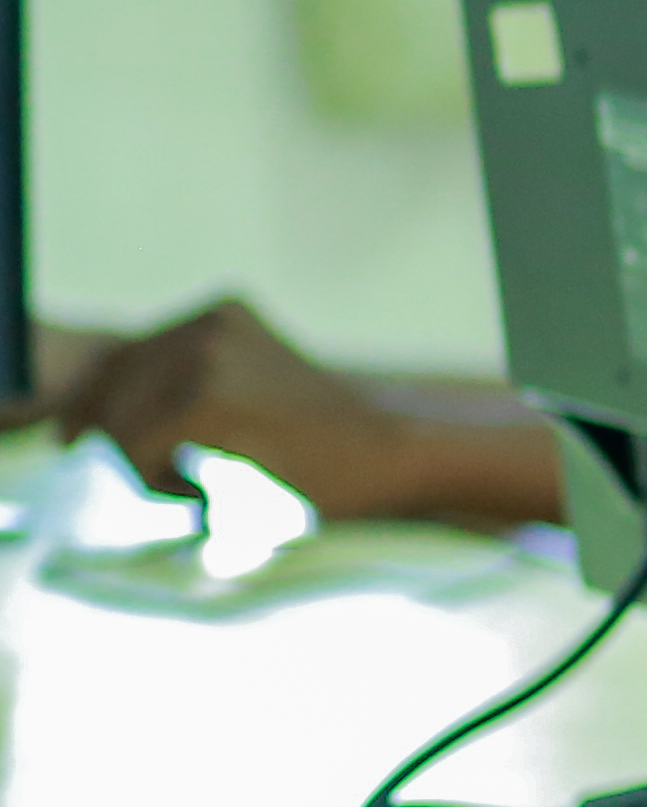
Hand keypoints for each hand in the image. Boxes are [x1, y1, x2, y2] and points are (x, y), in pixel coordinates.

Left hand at [16, 297, 498, 519]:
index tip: (92, 445)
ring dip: (140, 465)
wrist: (394, 457)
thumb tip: (95, 419)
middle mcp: (208, 322)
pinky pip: (134, 450)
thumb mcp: (253, 393)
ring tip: (198, 488)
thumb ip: (186, 387)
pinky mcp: (206, 401)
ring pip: (115, 424)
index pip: (118, 361)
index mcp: (219, 312)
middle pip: (105, 389)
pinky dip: (157, 483)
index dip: (97, 409)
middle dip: (115, 441)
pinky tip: (202, 493)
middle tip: (164, 483)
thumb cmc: (325, 446)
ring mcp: (206, 356)